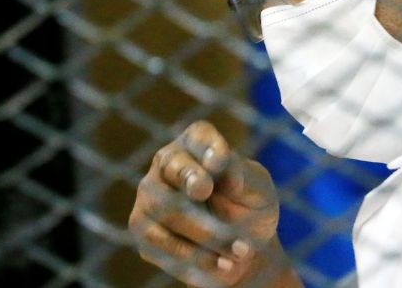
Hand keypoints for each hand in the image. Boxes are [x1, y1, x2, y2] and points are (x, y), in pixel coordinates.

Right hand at [129, 121, 280, 286]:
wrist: (242, 251)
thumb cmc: (250, 208)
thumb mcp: (258, 189)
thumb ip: (240, 173)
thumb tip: (219, 169)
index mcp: (199, 144)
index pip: (199, 136)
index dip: (207, 146)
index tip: (218, 161)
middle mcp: (167, 164)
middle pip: (173, 166)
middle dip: (189, 178)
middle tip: (204, 190)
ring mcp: (149, 197)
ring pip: (168, 210)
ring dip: (208, 233)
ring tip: (242, 251)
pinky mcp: (143, 231)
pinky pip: (163, 244)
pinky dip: (197, 257)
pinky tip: (224, 265)